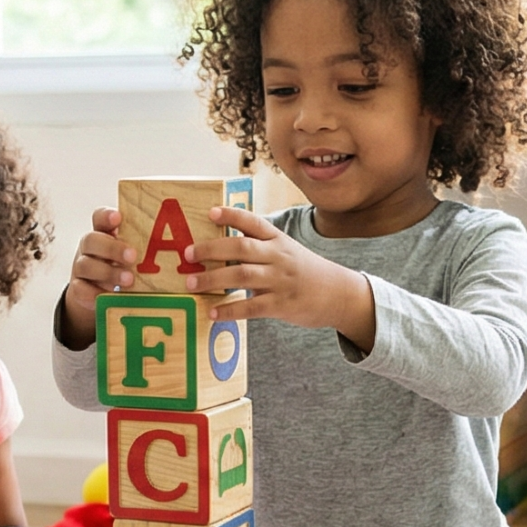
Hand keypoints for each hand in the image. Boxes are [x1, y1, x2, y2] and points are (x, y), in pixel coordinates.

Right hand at [59, 207, 135, 346]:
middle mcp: (90, 247)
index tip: (119, 218)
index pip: (100, 217)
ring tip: (129, 281)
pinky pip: (80, 289)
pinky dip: (94, 293)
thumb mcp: (135, 253)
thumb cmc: (125, 266)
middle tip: (133, 256)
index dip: (107, 216)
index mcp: (104, 232)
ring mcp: (81, 267)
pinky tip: (108, 297)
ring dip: (108, 272)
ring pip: (86, 265)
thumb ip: (147, 246)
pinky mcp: (78, 288)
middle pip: (92, 240)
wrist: (98, 291)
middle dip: (113, 248)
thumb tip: (181, 245)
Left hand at [192, 207, 376, 348]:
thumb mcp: (287, 251)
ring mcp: (280, 280)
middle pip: (241, 247)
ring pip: (241, 275)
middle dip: (211, 249)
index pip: (252, 222)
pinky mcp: (282, 305)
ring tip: (191, 284)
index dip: (231, 215)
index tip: (209, 212)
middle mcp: (278, 256)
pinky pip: (251, 307)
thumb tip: (220, 249)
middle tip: (188, 254)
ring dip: (212, 279)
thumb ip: (260, 248)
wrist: (339, 294)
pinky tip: (213, 313)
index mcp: (278, 240)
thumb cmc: (305, 272)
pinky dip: (229, 311)